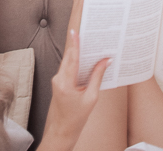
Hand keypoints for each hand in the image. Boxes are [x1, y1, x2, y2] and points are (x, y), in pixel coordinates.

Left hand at [38, 29, 109, 150]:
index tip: (75, 31)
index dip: (75, 44)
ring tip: (87, 43)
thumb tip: (105, 61)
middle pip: (69, 57)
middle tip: (86, 33)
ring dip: (76, 53)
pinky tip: (83, 59)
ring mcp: (57, 80)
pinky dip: (74, 62)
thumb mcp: (91, 98)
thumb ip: (97, 77)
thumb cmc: (76, 118)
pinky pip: (66, 68)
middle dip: (77, 45)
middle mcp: (58, 79)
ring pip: (67, 61)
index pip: (72, 59)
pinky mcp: (58, 82)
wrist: (62, 130)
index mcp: (65, 83)